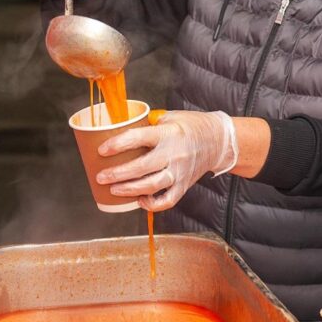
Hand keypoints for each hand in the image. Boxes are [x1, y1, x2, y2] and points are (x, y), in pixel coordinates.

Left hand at [95, 111, 238, 211]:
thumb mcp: (170, 117)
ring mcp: (180, 171)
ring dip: (130, 190)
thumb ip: (149, 124)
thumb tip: (123, 128)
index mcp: (167, 133)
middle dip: (117, 174)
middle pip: (141, 167)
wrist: (219, 140)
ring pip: (152, 186)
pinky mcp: (185, 185)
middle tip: (101, 177)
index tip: (102, 150)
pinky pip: (168, 200)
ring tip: (114, 189)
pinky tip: (140, 200)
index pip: (138, 138)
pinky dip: (153, 204)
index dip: (117, 145)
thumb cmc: (192, 126)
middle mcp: (173, 154)